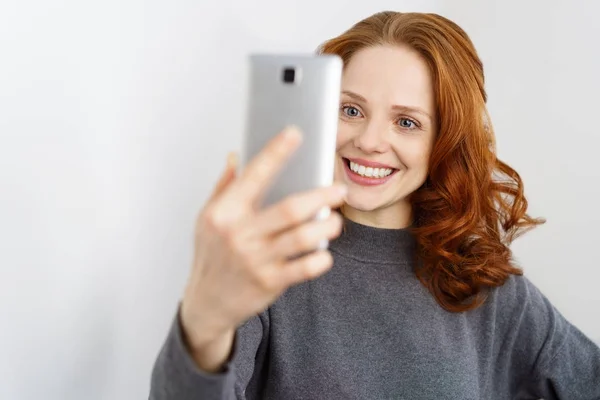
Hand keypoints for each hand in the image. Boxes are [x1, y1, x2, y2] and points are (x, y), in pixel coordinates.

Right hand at [180, 126, 346, 360]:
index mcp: (225, 212)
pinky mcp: (269, 282)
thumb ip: (225, 187)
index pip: (254, 175)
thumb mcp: (208, 219)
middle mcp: (240, 234)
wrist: (207, 303)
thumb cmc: (211, 256)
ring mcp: (255, 260)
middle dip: (322, 195)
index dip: (276, 152)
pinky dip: (320, 259)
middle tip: (339, 190)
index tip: (296, 134)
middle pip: (290, 208)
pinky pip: (305, 268)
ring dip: (327, 226)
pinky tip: (325, 253)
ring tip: (336, 220)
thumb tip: (236, 156)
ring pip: (303, 237)